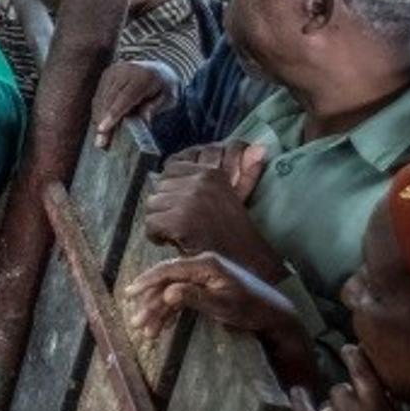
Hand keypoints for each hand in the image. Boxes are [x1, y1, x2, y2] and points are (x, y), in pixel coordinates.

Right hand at [91, 60, 179, 148]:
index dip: (113, 115)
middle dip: (103, 122)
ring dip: (98, 119)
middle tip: (100, 143)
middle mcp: (125, 70)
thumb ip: (154, 108)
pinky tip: (100, 125)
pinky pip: (99, 96)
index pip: (125, 98)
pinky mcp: (106, 74)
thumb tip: (142, 121)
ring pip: (101, 99)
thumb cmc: (164, 88)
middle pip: (109, 100)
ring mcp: (113, 71)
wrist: (158, 69)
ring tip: (99, 138)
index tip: (103, 129)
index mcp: (143, 76)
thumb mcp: (168, 99)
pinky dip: (98, 111)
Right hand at [123, 252, 299, 341]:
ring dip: (158, 312)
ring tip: (147, 332)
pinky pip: (180, 297)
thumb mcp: (223, 305)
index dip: (146, 281)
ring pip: (170, 293)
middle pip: (166, 283)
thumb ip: (194, 296)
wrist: (274, 315)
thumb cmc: (251, 309)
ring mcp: (202, 277)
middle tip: (136, 323)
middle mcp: (201, 266)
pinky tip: (161, 327)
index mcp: (205, 264)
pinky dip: (170, 313)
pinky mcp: (203, 287)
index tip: (129, 293)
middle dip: (150, 304)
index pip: (168, 269)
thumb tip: (167, 293)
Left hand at [144, 141, 283, 279]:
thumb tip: (258, 146)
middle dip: (166, 207)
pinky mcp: (180, 220)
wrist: (245, 264)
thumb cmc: (235, 234)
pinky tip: (173, 242)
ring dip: (161, 222)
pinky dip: (157, 236)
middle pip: (159, 187)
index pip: (172, 167)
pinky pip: (151, 224)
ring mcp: (190, 199)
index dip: (172, 189)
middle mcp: (201, 181)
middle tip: (182, 224)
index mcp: (212, 173)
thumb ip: (242, 172)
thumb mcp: (236, 197)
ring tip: (179, 233)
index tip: (182, 206)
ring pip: (152, 205)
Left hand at [291, 346, 409, 410]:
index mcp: (377, 408)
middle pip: (341, 389)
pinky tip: (296, 393)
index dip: (356, 358)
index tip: (351, 349)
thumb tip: (385, 399)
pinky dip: (298, 401)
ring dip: (332, 409)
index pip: (363, 373)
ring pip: (326, 403)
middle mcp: (352, 410)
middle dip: (346, 397)